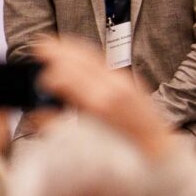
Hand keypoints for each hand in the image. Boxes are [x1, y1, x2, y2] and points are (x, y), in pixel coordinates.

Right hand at [32, 36, 171, 154]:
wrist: (158, 149)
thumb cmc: (125, 152)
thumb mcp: (89, 144)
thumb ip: (60, 126)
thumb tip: (38, 115)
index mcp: (98, 104)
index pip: (66, 79)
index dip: (49, 78)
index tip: (40, 82)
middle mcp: (111, 87)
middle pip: (77, 60)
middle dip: (55, 53)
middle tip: (38, 47)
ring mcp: (122, 80)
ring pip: (90, 55)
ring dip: (68, 47)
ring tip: (52, 43)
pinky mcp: (129, 79)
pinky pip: (101, 59)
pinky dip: (84, 51)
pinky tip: (75, 50)